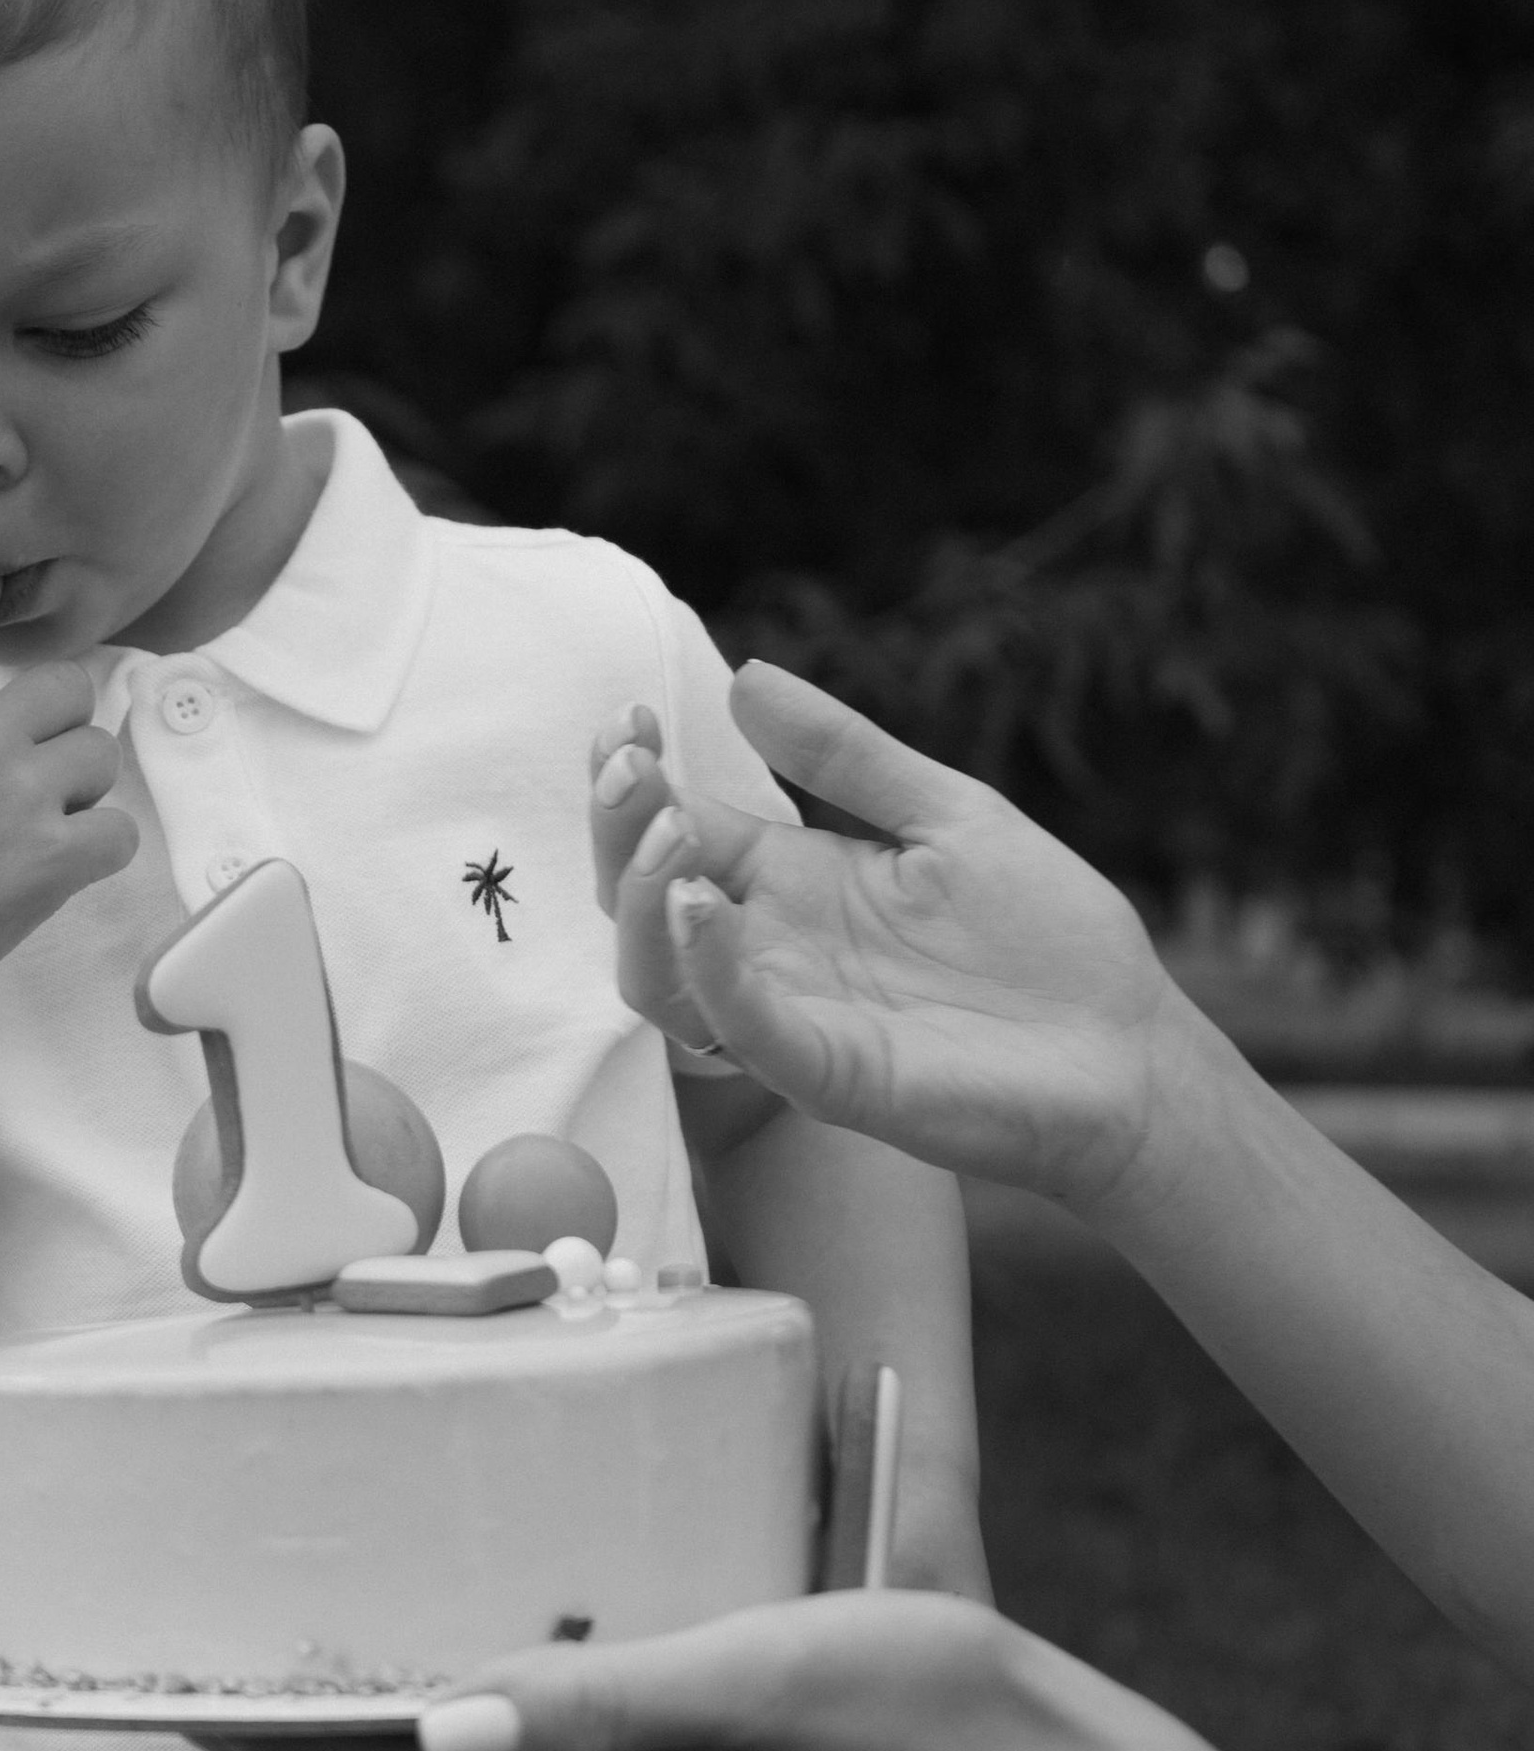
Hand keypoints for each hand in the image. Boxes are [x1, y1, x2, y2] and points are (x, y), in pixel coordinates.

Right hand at [0, 574, 137, 1013]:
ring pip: (102, 756)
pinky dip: (100, 853)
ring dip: (83, 793)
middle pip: (71, 686)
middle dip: (66, 727)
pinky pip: (120, 832)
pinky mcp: (52, 858)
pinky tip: (58, 871)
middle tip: (36, 776)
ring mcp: (18, 797)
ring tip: (35, 833)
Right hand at [610, 664, 1201, 1216]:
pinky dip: (708, 970)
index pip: (676, 827)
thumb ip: (846, 756)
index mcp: (792, 884)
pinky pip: (742, 1029)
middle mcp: (773, 951)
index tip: (633, 716)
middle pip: (643, 898)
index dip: (637, 776)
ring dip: (644, 900)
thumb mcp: (946, 814)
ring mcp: (793, 1017)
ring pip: (660, 977)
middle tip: (630, 763)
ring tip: (669, 831)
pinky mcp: (829, 1075)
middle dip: (617, 828)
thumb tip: (746, 675)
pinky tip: (704, 905)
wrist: (1133, 1050)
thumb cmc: (1047, 939)